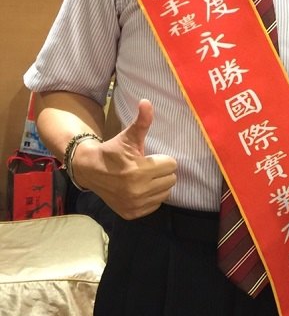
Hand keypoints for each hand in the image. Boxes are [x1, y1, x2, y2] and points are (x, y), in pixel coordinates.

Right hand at [72, 99, 176, 218]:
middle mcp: (138, 190)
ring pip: (166, 192)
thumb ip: (142, 121)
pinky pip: (156, 205)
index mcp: (139, 170)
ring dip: (158, 184)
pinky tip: (140, 189)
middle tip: (146, 167)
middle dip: (161, 171)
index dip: (161, 159)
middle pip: (171, 179)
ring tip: (144, 177)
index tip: (148, 157)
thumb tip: (147, 101)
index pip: (172, 165)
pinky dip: (151, 197)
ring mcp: (135, 204)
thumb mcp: (128, 136)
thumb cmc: (113, 151)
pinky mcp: (132, 214)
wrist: (89, 170)